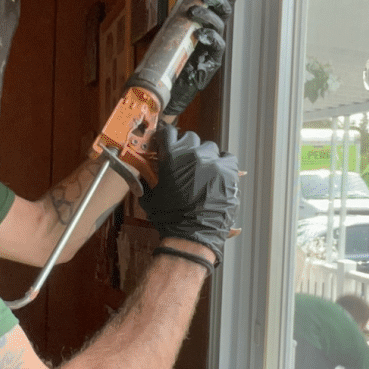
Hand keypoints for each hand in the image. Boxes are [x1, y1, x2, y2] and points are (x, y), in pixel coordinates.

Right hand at [140, 123, 238, 262]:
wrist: (192, 236)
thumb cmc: (169, 219)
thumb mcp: (150, 198)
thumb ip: (146, 182)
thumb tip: (140, 177)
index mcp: (171, 156)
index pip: (168, 132)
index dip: (166, 137)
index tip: (167, 142)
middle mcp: (192, 154)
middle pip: (190, 138)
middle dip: (186, 149)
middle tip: (185, 164)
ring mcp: (212, 161)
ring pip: (209, 148)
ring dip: (205, 157)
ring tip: (202, 172)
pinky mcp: (228, 171)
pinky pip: (227, 158)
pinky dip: (223, 163)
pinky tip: (218, 174)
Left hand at [166, 0, 236, 116]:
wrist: (169, 85)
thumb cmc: (174, 56)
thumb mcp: (176, 31)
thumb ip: (181, 16)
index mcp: (209, 23)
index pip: (221, 5)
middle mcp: (215, 33)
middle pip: (224, 12)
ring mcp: (215, 47)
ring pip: (218, 26)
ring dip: (207, 16)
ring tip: (194, 10)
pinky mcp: (212, 62)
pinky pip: (216, 46)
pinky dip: (209, 37)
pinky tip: (200, 33)